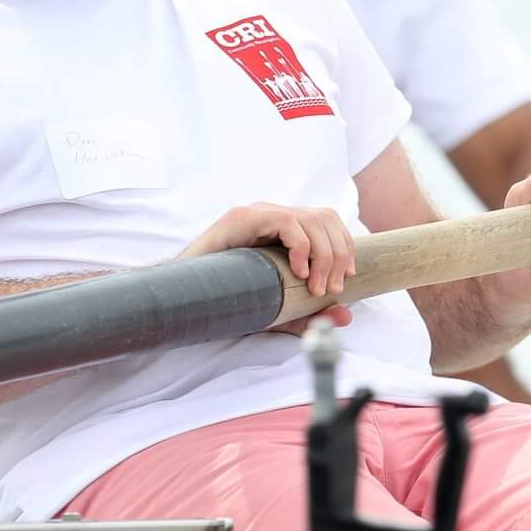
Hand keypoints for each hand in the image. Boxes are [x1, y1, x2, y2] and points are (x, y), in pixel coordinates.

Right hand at [179, 202, 355, 330]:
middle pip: (325, 218)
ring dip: (323, 255)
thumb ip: (309, 314)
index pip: (326, 221)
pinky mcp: (241, 217)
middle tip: (330, 289)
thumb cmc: (228, 299)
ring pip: (311, 219)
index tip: (346, 279)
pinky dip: (301, 247)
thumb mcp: (278, 309)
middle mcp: (271, 215)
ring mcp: (256, 213)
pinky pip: (286, 222)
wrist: (184, 294)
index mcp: (281, 229)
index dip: (344, 246)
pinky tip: (298, 271)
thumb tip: (346, 316)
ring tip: (314, 287)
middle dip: (338, 254)